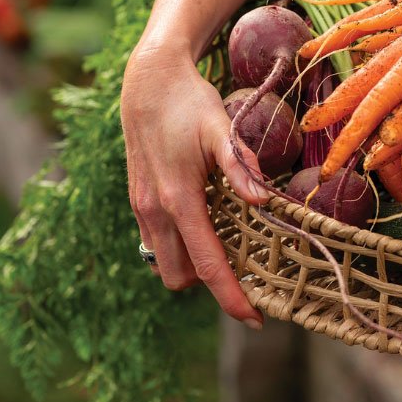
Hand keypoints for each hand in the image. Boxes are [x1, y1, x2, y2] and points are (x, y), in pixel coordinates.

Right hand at [121, 44, 270, 326]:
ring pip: (165, 263)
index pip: (206, 264)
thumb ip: (240, 166)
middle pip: (181, 276)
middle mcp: (154, 211)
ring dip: (193, 265)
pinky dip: (181, 247)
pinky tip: (205, 224)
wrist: (148, 82)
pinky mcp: (138, 201)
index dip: (231, 296)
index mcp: (179, 199)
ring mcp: (141, 208)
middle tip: (247, 271)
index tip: (256, 320)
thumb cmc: (190, 103)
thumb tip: (263, 202)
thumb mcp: (221, 129)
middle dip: (211, 283)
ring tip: (228, 246)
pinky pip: (157, 244)